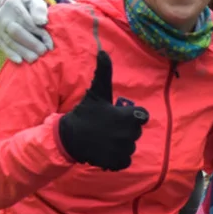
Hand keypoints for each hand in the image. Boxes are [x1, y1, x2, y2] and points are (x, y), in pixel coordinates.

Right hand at [0, 0, 53, 63]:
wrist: (16, 9)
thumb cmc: (30, 8)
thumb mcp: (37, 3)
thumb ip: (40, 10)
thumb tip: (41, 22)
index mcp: (13, 4)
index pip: (27, 20)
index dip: (39, 33)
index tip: (49, 44)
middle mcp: (2, 15)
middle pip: (15, 31)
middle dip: (30, 43)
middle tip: (42, 52)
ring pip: (9, 40)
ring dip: (22, 51)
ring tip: (34, 59)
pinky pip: (3, 46)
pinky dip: (11, 54)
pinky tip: (20, 61)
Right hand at [57, 51, 148, 169]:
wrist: (70, 137)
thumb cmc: (85, 113)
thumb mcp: (97, 92)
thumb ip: (104, 72)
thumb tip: (103, 51)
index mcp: (129, 116)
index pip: (142, 116)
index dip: (131, 115)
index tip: (117, 115)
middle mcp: (130, 134)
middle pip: (135, 131)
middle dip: (124, 129)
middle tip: (107, 127)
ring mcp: (124, 149)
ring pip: (130, 146)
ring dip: (121, 143)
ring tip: (105, 138)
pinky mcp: (118, 162)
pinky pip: (125, 160)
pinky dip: (117, 157)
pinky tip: (106, 150)